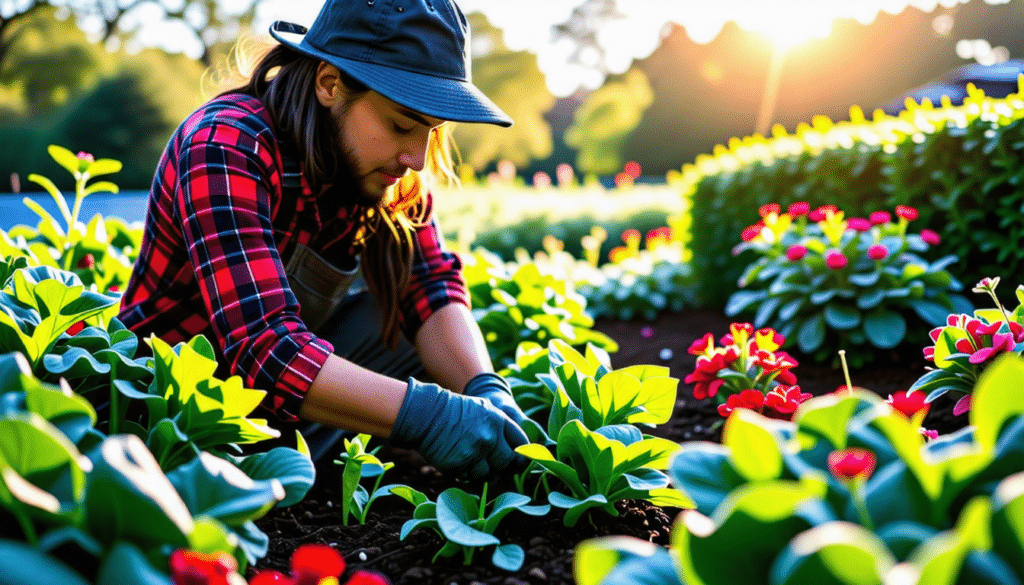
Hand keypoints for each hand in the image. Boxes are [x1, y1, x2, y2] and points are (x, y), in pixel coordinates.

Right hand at [389, 378, 527, 479]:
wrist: (427, 415)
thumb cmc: (456, 412)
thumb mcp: (484, 409)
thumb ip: (501, 427)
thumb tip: (519, 450)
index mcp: (498, 420)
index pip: (521, 443)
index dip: (523, 453)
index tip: (521, 459)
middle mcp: (489, 438)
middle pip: (508, 463)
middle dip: (507, 467)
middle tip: (501, 467)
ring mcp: (474, 453)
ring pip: (490, 474)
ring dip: (485, 472)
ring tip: (476, 463)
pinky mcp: (459, 465)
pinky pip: (471, 478)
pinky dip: (469, 474)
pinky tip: (463, 463)